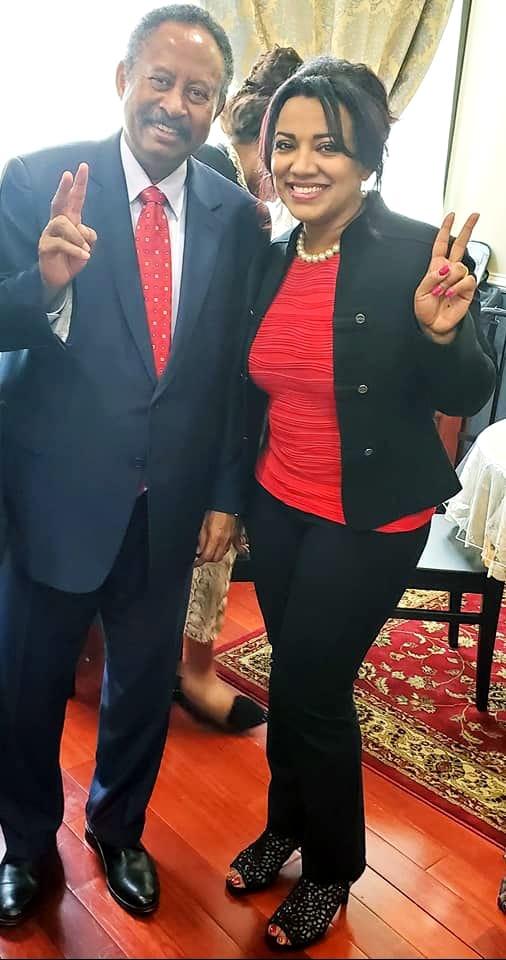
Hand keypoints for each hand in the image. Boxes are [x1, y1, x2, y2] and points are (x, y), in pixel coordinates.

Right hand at [38, 163, 96, 295]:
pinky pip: (61, 242)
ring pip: (63, 223)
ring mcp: (49, 233)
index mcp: (70, 220)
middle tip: (68, 174)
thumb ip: (88, 236)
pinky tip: (83, 256)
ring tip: (85, 251)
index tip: (83, 167)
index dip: (79, 184)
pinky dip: (75, 249)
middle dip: (64, 187)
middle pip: (59, 202)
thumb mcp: (87, 247)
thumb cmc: (73, 258)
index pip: (74, 199)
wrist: (60, 279)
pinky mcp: (45, 246)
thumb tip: (85, 232)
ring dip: (77, 236)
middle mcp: (57, 223)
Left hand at [194, 511, 236, 565]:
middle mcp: (224, 540)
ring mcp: (231, 539)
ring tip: (210, 551)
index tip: (196, 562)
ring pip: (223, 554)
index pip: (207, 556)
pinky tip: (221, 547)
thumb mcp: (203, 525)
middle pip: (216, 558)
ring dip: (216, 555)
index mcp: (215, 537)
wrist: (226, 505)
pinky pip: (232, 547)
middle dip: (208, 559)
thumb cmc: (216, 511)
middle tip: (202, 556)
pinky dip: (225, 549)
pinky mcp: (235, 537)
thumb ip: (201, 539)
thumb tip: (199, 550)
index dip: (200, 561)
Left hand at [414, 212, 478, 341]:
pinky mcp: (467, 289)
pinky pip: (467, 279)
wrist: (433, 325)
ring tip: (441, 291)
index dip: (445, 229)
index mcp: (436, 267)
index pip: (442, 244)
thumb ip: (431, 277)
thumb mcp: (420, 292)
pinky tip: (450, 293)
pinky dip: (457, 286)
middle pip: (460, 245)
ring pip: (460, 267)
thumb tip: (444, 268)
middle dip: (467, 229)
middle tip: (474, 217)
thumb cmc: (425, 310)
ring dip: (449, 279)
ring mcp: (459, 279)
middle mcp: (449, 270)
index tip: (451, 216)